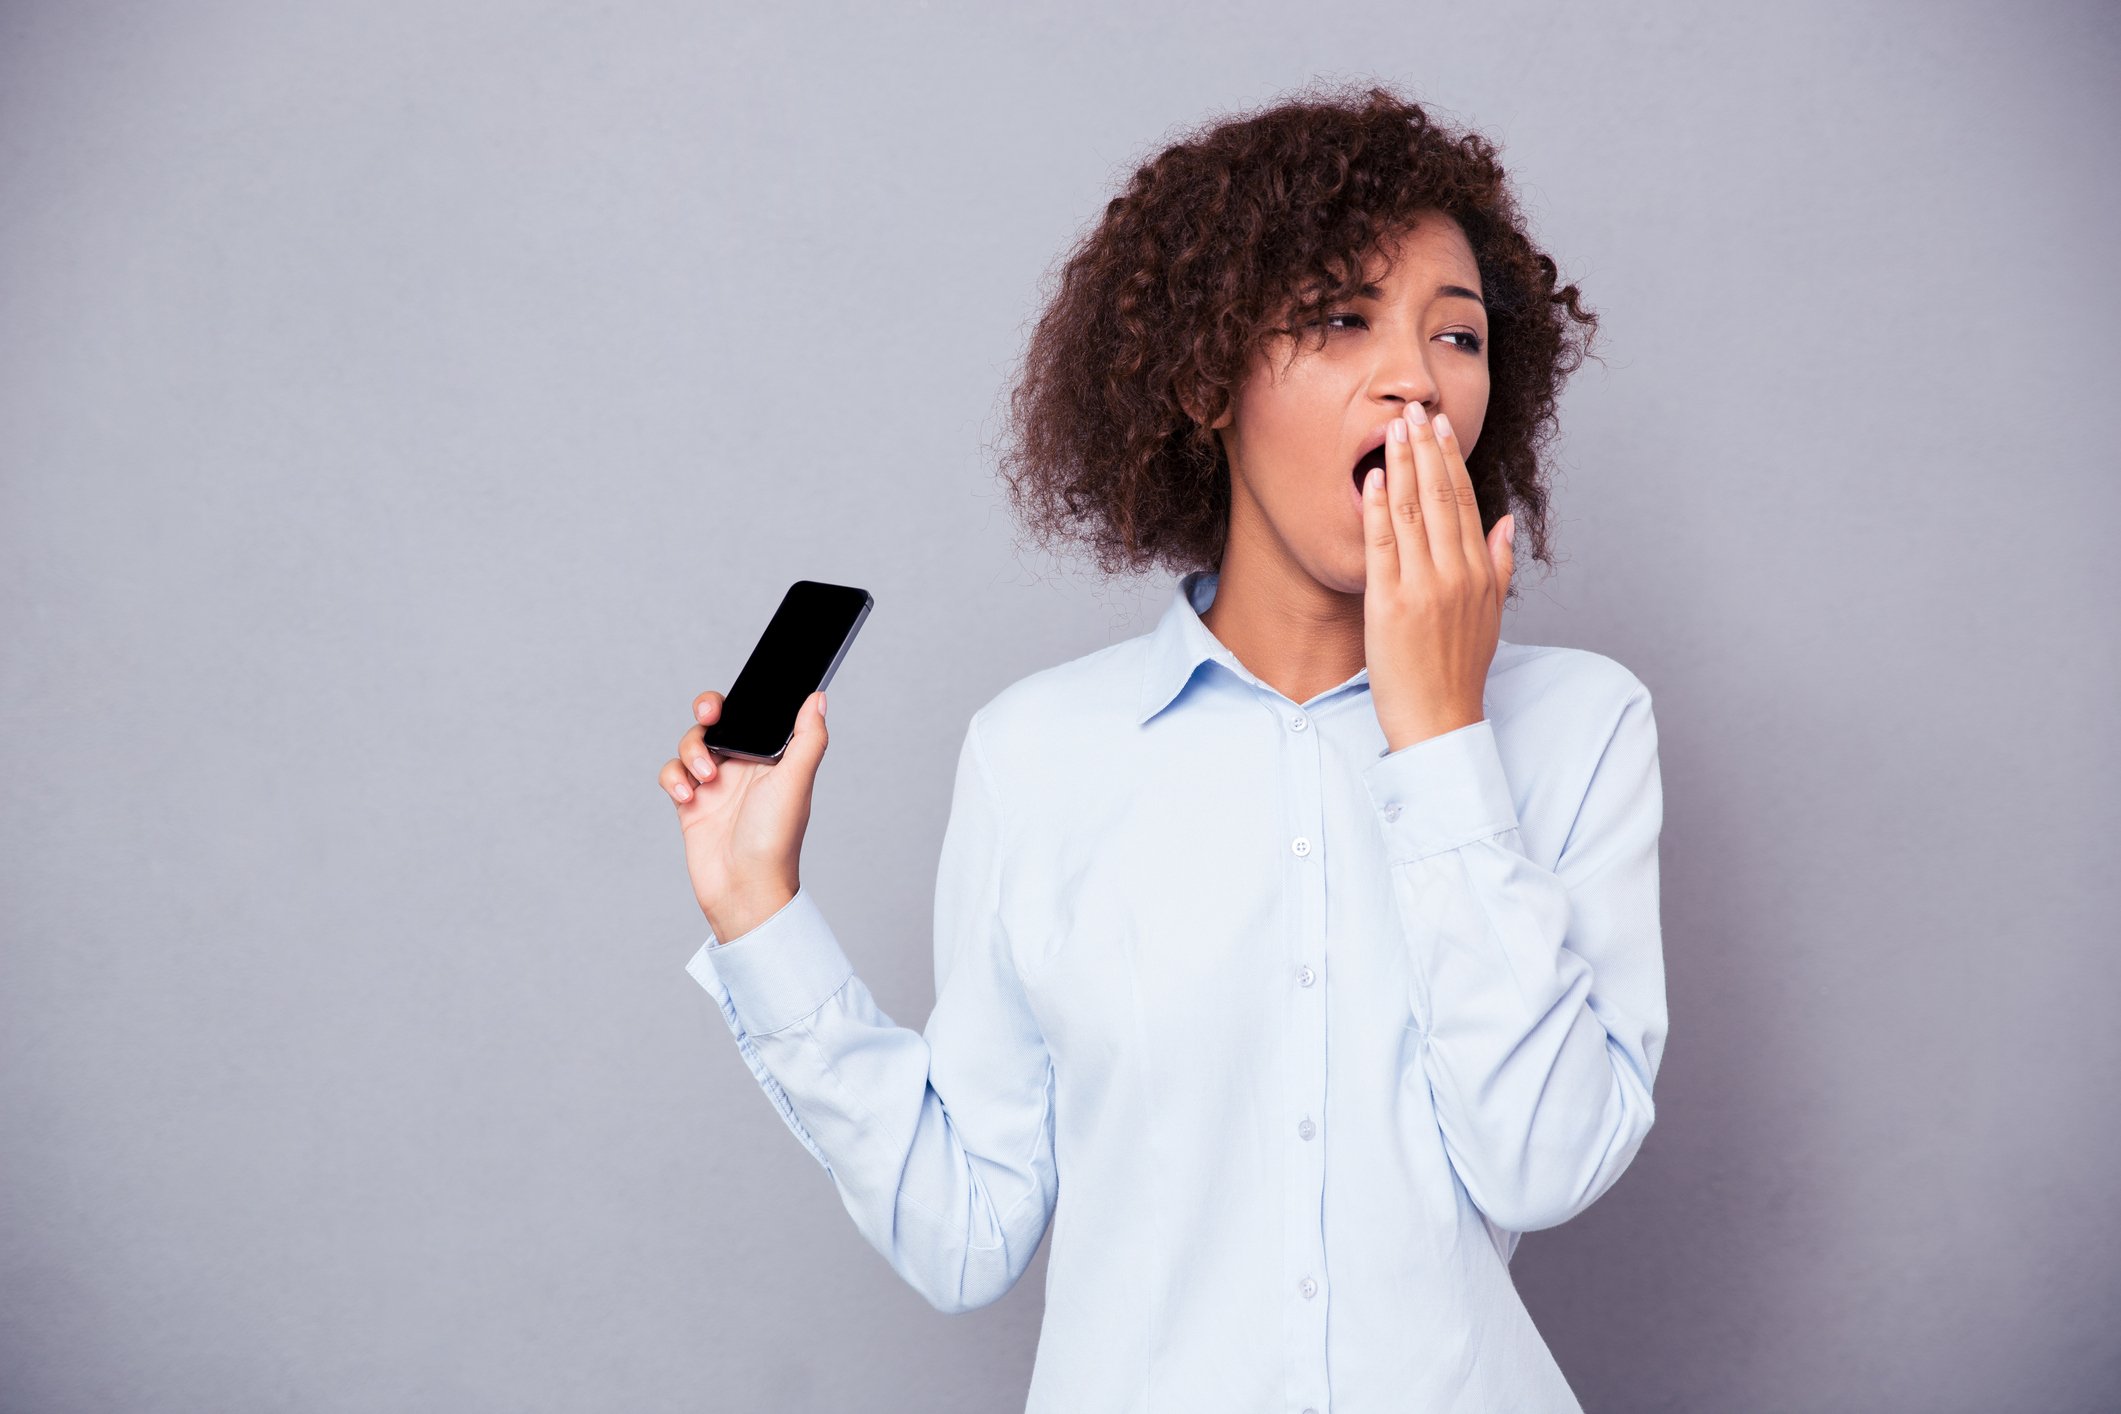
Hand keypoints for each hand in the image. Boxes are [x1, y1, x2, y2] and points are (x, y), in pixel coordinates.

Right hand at [658, 688, 829, 940]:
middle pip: (718, 721)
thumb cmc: (776, 840)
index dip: (742, 700)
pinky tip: (688, 795)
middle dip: (708, 710)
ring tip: (706, 778)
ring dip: (692, 751)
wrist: (744, 889)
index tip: (735, 697)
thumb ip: (808, 738)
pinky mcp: (692, 803)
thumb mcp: (796, 782)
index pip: (754, 715)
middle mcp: (744, 767)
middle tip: (710, 714)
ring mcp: (716, 784)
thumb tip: (818, 698)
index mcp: (772, 758)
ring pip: (692, 744)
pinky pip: (673, 773)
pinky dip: (674, 777)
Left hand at [1361, 405, 1514, 753]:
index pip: (1465, 502)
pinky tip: (1369, 480)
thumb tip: (1506, 522)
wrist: (1440, 722)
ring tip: (1390, 429)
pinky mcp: (1389, 606)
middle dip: (1424, 449)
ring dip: (1400, 467)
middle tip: (1412, 410)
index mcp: (1479, 574)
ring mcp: (1422, 589)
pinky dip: (1376, 511)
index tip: (1440, 426)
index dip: (1450, 460)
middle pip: (1439, 498)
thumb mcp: (1491, 616)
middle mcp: (1455, 575)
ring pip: (1411, 514)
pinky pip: (1382, 548)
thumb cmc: (1460, 672)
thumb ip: (1499, 565)